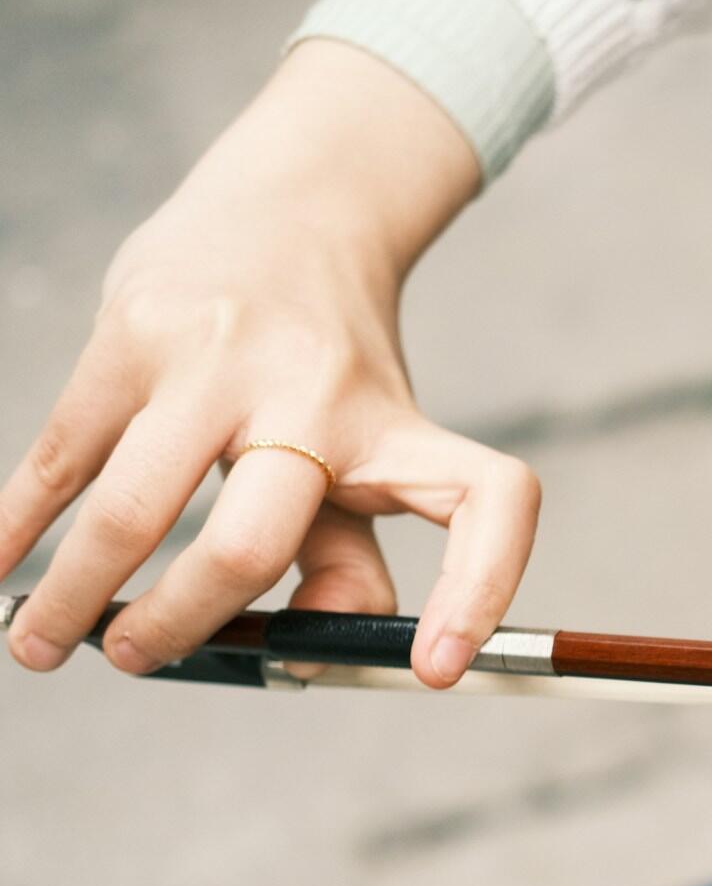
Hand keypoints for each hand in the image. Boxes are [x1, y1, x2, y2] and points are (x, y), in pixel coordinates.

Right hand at [0, 40, 530, 688]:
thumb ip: (350, 557)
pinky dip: (22, 523)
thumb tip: (305, 659)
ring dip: (79, 592)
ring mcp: (217, 360)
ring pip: (135, 506)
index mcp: (400, 433)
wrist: (293, 213)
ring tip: (44, 646)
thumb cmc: (334, 371)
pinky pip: (63, 454)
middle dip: (182, 623)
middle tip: (140, 660)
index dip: (478, 593)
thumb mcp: (370, 452)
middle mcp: (315, 395)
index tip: (436, 672)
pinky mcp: (130, 334)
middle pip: (248, 542)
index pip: (491, 506)